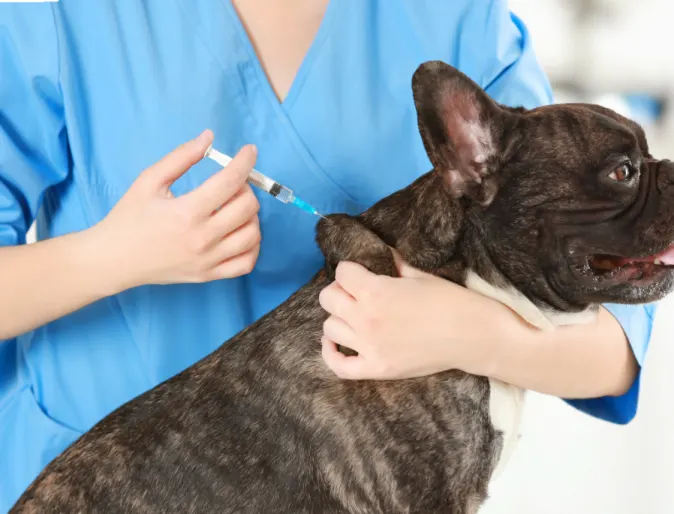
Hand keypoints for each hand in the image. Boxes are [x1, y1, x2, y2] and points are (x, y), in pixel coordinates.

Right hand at [91, 129, 260, 291]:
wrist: (114, 259)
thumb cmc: (129, 217)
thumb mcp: (149, 180)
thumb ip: (181, 157)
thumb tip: (209, 137)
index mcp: (187, 212)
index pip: (230, 182)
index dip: (245, 162)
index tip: (250, 151)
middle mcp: (203, 238)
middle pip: (247, 207)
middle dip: (245, 188)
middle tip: (231, 184)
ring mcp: (208, 260)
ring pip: (253, 234)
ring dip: (251, 215)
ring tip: (233, 208)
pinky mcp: (209, 275)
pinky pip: (247, 262)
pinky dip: (252, 245)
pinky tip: (239, 232)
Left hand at [319, 254, 505, 379]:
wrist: (473, 336)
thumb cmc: (450, 301)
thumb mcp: (420, 275)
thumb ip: (393, 265)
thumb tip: (380, 253)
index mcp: (376, 291)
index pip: (342, 273)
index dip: (350, 269)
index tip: (360, 272)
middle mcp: (366, 318)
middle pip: (328, 298)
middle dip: (340, 290)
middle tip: (355, 292)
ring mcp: (369, 346)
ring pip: (330, 327)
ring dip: (339, 318)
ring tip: (353, 316)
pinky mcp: (376, 369)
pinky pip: (338, 365)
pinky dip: (330, 353)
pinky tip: (334, 341)